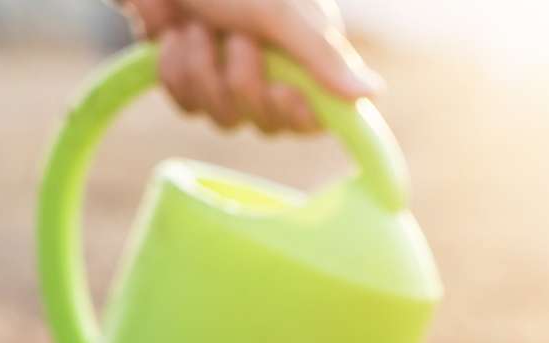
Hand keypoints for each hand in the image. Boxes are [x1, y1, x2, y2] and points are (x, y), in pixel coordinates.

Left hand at [120, 0, 379, 133]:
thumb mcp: (283, 13)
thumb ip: (325, 56)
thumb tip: (374, 94)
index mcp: (304, 59)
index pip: (314, 118)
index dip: (298, 114)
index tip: (283, 89)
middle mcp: (271, 75)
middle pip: (265, 122)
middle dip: (241, 79)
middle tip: (236, 36)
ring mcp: (228, 80)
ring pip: (222, 116)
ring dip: (203, 67)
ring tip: (198, 26)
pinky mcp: (190, 80)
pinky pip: (186, 104)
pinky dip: (175, 67)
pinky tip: (174, 34)